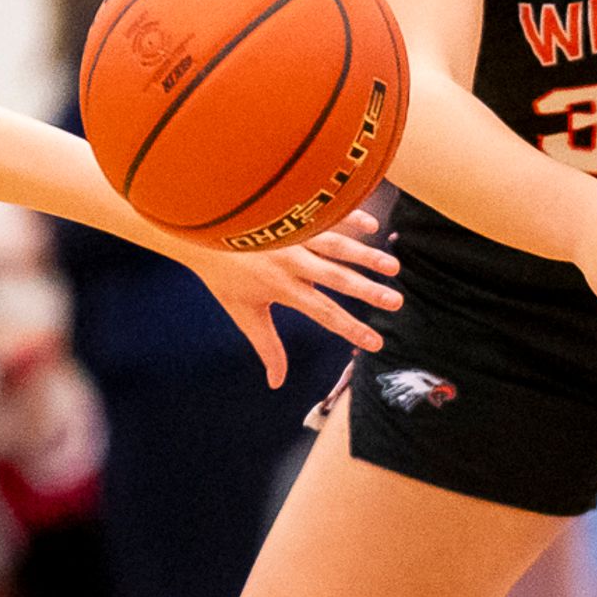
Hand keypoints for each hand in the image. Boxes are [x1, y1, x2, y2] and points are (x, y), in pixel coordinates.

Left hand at [183, 212, 402, 383]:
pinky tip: (371, 225)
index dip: (351, 330)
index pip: (324, 313)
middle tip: (396, 302)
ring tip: (393, 268)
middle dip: (368, 291)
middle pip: (336, 278)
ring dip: (366, 256)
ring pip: (337, 246)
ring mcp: (295, 235)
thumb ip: (267, 347)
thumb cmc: (223, 275)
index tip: (377, 344)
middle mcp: (292, 261)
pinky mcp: (294, 214)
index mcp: (282, 287)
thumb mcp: (243, 313)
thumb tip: (276, 383)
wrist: (200, 230)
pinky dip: (349, 218)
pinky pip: (326, 215)